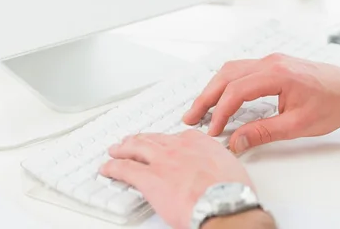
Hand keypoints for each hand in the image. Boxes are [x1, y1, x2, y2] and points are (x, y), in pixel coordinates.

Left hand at [100, 130, 253, 228]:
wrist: (224, 204)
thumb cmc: (232, 191)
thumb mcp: (230, 167)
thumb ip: (218, 163)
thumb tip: (219, 171)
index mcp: (198, 142)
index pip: (176, 136)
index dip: (165, 140)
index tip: (163, 142)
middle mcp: (177, 147)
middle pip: (152, 139)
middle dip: (139, 140)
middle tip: (130, 141)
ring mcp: (161, 161)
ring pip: (135, 149)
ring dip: (122, 149)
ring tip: (115, 150)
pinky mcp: (149, 178)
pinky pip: (124, 169)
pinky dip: (113, 168)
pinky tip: (107, 168)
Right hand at [183, 54, 339, 152]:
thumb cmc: (333, 104)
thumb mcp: (298, 125)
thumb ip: (263, 132)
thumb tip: (237, 140)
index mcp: (277, 74)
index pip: (236, 91)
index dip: (220, 112)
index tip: (212, 130)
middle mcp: (271, 62)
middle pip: (226, 75)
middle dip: (206, 97)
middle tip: (191, 116)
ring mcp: (271, 61)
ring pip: (231, 70)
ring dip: (214, 89)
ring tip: (201, 108)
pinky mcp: (273, 65)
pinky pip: (241, 70)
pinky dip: (226, 84)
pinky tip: (221, 97)